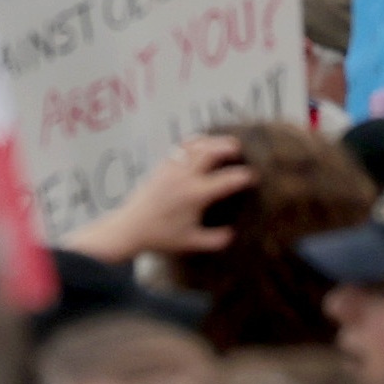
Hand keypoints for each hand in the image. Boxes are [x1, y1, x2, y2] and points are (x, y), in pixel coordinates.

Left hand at [64, 128, 257, 264]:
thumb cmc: (162, 237)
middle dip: (227, 147)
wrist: (131, 227)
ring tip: (222, 142)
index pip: (226, 180)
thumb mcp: (192, 242)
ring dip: (211, 141)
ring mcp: (172, 168)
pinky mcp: (161, 166)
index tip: (252, 177)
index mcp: (196, 195)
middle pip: (210, 152)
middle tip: (239, 148)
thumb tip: (233, 234)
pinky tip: (201, 144)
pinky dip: (194, 142)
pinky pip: (181, 147)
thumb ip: (215, 240)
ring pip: (195, 145)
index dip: (242, 177)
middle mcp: (185, 177)